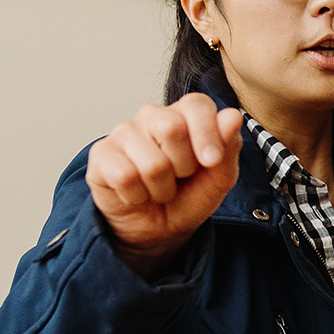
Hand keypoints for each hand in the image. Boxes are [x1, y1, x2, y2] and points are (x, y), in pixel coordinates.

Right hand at [86, 93, 244, 277]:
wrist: (157, 229)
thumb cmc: (188, 196)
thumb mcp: (219, 178)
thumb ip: (228, 147)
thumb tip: (232, 116)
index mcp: (185, 114)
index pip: (196, 104)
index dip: (207, 133)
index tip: (211, 161)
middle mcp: (152, 116)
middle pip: (171, 128)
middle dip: (183, 166)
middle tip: (180, 177)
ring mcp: (123, 133)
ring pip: (151, 162)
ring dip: (161, 188)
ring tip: (159, 188)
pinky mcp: (101, 154)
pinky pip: (125, 177)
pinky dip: (138, 196)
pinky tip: (137, 193)